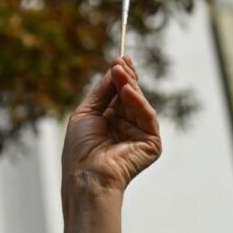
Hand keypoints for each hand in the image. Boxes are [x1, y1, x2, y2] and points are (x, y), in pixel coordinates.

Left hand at [62, 56, 161, 196]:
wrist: (86, 175)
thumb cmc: (80, 149)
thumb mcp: (87, 112)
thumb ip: (102, 91)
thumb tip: (115, 67)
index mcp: (110, 120)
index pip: (119, 94)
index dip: (120, 76)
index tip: (120, 58)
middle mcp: (127, 126)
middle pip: (131, 95)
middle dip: (126, 77)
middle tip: (120, 61)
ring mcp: (140, 134)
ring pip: (139, 103)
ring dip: (130, 85)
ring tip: (120, 71)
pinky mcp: (152, 143)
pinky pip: (147, 116)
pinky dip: (138, 102)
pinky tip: (127, 90)